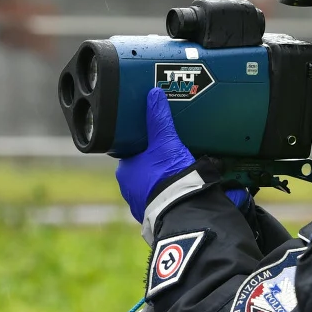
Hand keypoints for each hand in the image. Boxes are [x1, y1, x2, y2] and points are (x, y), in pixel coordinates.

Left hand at [115, 88, 248, 221]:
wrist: (180, 212)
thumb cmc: (167, 176)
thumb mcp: (165, 142)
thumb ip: (159, 119)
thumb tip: (154, 94)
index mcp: (125, 171)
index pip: (131, 152)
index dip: (145, 145)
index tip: (157, 141)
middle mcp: (128, 189)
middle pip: (144, 170)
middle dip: (158, 164)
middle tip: (175, 156)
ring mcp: (142, 205)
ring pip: (154, 187)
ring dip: (166, 181)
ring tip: (184, 173)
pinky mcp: (156, 217)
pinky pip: (164, 202)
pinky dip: (174, 196)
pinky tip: (186, 191)